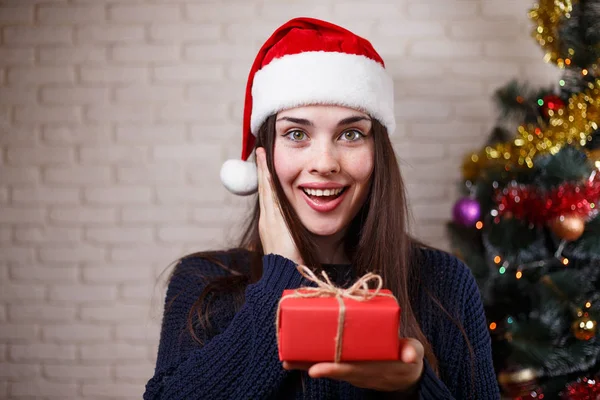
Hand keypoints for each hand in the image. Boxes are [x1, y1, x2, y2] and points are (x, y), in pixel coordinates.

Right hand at [256, 147, 302, 264]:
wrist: (282, 277)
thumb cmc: (290, 266)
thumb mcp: (291, 246)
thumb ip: (292, 236)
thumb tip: (295, 233)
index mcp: (271, 225)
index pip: (269, 197)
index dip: (267, 181)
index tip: (266, 166)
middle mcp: (267, 220)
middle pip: (264, 189)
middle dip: (262, 170)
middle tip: (260, 151)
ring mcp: (269, 219)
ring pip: (266, 189)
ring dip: (264, 170)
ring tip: (262, 153)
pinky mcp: (274, 220)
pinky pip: (271, 196)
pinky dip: (268, 181)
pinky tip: (269, 169)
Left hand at [283, 338, 423, 392]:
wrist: (405, 373)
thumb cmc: (407, 359)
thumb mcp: (413, 355)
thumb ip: (412, 352)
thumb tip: (410, 355)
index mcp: (371, 368)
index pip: (349, 369)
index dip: (332, 369)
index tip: (316, 369)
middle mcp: (357, 371)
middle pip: (329, 369)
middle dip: (308, 366)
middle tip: (287, 361)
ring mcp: (351, 369)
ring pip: (325, 366)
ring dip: (305, 363)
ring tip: (285, 358)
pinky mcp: (347, 364)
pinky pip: (328, 362)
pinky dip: (312, 359)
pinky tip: (297, 353)